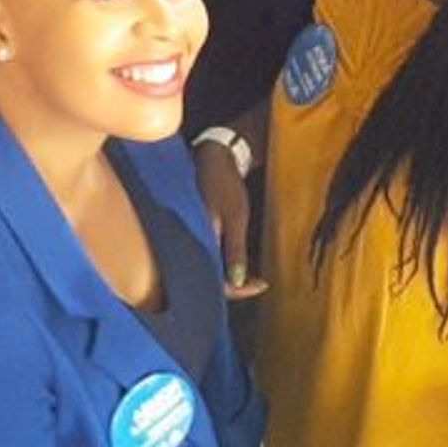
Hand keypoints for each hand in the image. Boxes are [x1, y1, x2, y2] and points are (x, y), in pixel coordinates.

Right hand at [193, 141, 267, 297]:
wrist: (212, 157)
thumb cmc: (224, 185)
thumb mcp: (235, 218)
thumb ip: (235, 250)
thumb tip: (239, 281)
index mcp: (195, 242)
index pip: (214, 281)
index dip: (238, 289)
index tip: (261, 284)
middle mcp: (186, 244)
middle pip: (207, 278)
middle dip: (234, 285)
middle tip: (258, 283)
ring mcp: (189, 238)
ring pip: (206, 267)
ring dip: (228, 274)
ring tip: (251, 275)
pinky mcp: (193, 232)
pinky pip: (205, 254)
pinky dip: (221, 261)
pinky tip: (234, 260)